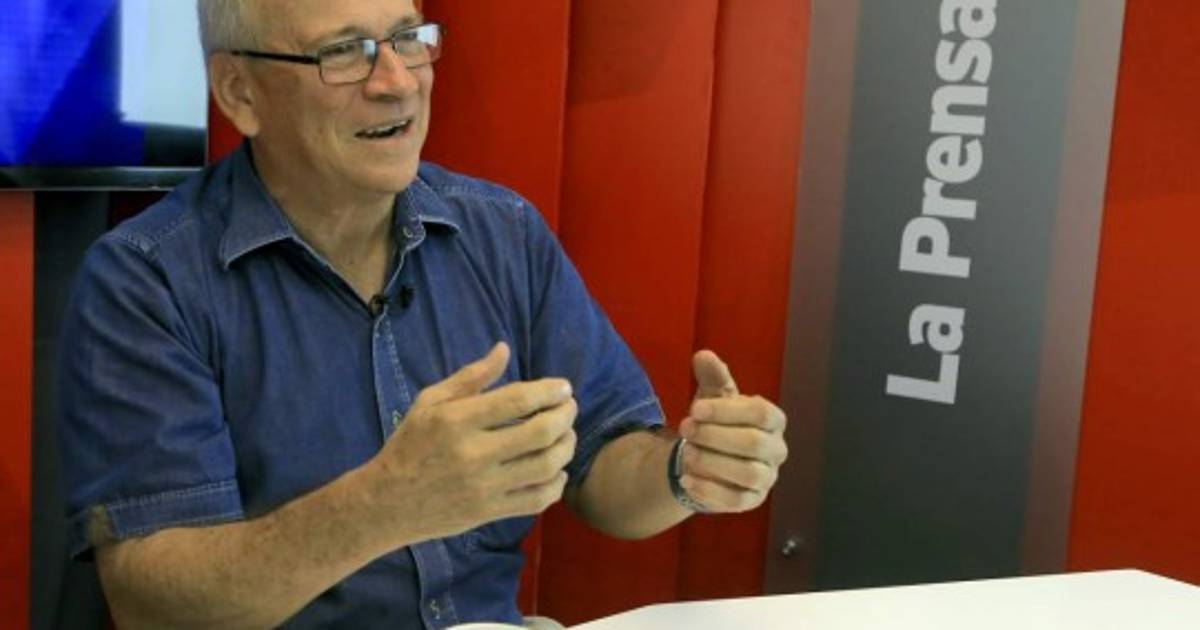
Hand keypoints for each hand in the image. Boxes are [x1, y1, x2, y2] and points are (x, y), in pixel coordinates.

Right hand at [364, 343, 577, 543]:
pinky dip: (557, 484)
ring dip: (567, 447)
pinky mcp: (489, 513)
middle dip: (565, 415)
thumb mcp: (430, 402)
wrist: (387, 503)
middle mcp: (473, 454)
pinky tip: (557, 470)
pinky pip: (537, 500)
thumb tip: (504, 349)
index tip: (563, 387)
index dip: (549, 391)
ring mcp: (484, 487)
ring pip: (545, 466)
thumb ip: (471, 377)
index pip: (518, 400)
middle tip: (570, 408)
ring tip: (567, 435)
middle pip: (540, 432)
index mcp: (457, 420)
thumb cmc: (410, 445)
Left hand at [676, 351, 787, 512]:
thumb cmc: (716, 422)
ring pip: (749, 474)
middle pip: (754, 444)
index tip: (695, 408)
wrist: (706, 459)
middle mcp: (776, 450)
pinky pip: (736, 501)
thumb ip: (712, 376)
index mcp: (773, 420)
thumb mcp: (712, 397)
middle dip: (715, 436)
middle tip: (685, 429)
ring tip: (686, 454)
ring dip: (714, 463)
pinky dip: (710, 490)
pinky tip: (686, 479)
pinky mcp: (751, 501)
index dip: (727, 411)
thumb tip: (703, 355)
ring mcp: (766, 478)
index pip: (761, 413)